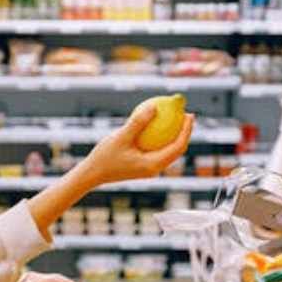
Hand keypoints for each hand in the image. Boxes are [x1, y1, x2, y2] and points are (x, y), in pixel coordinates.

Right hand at [78, 102, 193, 186]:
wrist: (92, 174)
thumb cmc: (104, 157)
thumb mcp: (121, 137)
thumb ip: (138, 122)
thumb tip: (154, 106)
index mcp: (154, 164)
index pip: (178, 146)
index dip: (187, 130)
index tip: (189, 115)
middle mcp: (155, 169)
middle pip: (177, 149)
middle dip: (184, 132)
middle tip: (186, 114)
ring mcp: (150, 168)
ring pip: (168, 151)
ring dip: (174, 135)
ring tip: (175, 118)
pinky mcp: (143, 166)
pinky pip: (157, 150)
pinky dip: (161, 138)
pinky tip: (155, 126)